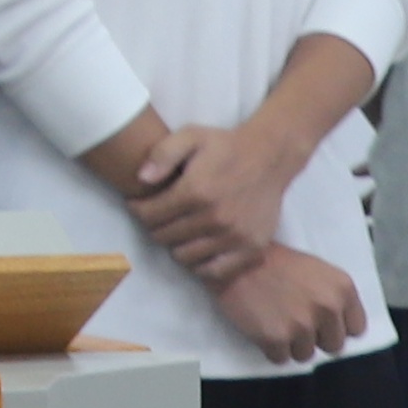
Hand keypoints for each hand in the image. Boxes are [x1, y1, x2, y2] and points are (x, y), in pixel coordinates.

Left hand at [127, 118, 313, 284]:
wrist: (270, 156)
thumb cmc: (225, 146)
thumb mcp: (190, 136)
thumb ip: (162, 154)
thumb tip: (141, 179)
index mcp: (196, 191)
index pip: (148, 216)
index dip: (137, 209)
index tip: (139, 204)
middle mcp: (215, 217)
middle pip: (164, 237)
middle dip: (156, 226)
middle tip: (161, 216)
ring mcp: (235, 236)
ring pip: (185, 256)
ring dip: (176, 244)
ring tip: (179, 230)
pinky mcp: (252, 248)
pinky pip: (215, 271)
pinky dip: (201, 264)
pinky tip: (198, 248)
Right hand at [208, 246, 367, 366]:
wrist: (236, 258)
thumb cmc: (276, 262)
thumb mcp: (317, 271)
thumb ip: (333, 297)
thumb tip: (339, 328)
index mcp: (342, 289)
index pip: (356, 328)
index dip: (337, 327)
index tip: (322, 321)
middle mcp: (327, 309)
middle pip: (333, 346)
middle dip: (315, 338)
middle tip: (294, 321)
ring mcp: (302, 326)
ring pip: (305, 354)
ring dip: (291, 344)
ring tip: (275, 321)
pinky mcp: (276, 339)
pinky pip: (280, 359)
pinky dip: (270, 348)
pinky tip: (262, 327)